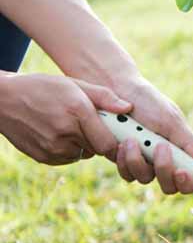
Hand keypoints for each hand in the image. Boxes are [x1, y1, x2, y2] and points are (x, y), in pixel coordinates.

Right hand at [0, 73, 129, 164]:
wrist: (3, 100)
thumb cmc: (43, 88)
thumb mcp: (75, 84)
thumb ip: (104, 97)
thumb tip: (128, 108)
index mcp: (77, 112)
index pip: (108, 143)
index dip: (116, 142)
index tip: (118, 135)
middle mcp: (65, 133)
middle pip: (97, 149)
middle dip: (100, 139)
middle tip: (92, 125)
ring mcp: (52, 148)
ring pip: (83, 154)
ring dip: (84, 145)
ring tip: (71, 126)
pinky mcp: (43, 157)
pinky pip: (67, 158)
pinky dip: (68, 149)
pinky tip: (58, 133)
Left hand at [109, 75, 192, 194]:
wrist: (118, 91)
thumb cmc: (149, 102)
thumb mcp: (172, 121)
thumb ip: (190, 144)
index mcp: (182, 153)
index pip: (191, 180)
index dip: (189, 182)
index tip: (183, 171)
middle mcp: (164, 162)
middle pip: (169, 186)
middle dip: (164, 170)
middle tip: (160, 148)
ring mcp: (144, 163)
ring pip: (145, 179)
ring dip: (139, 161)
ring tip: (133, 139)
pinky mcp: (124, 162)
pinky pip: (126, 174)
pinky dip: (124, 160)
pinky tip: (123, 142)